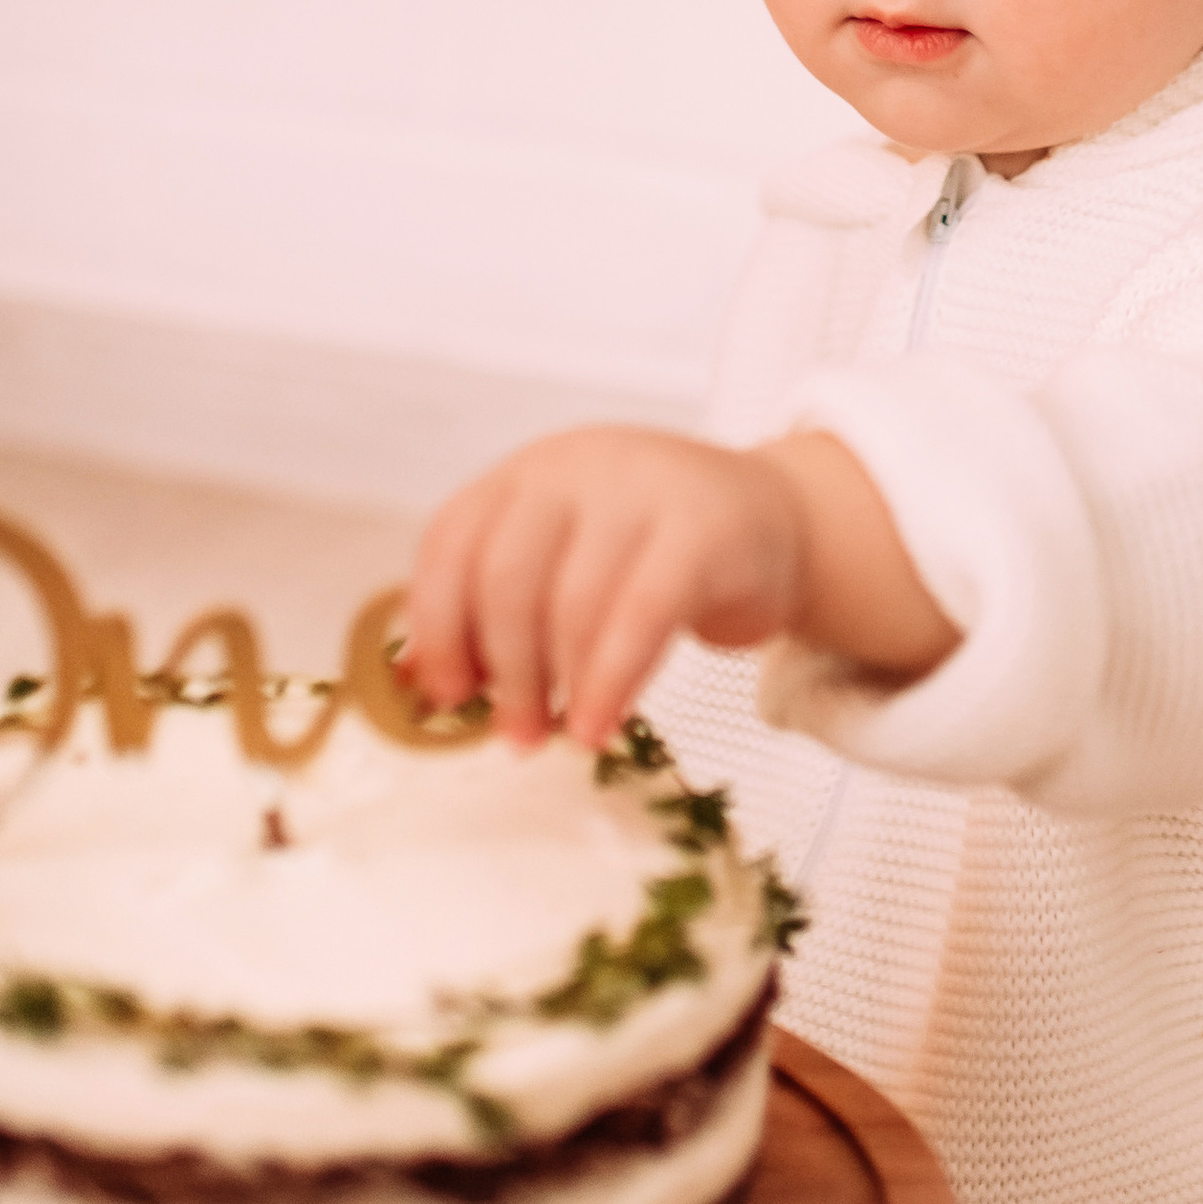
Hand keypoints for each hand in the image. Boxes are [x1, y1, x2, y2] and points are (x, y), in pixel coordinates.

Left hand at [404, 425, 955, 750]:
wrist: (777, 521)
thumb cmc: (656, 556)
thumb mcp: (570, 560)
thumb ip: (504, 607)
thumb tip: (425, 682)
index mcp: (526, 474)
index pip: (451, 542)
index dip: (438, 626)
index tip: (446, 695)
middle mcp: (575, 467)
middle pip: (504, 575)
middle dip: (501, 669)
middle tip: (514, 734)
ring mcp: (641, 490)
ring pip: (571, 599)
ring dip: (556, 685)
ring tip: (561, 736)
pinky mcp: (703, 529)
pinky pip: (641, 614)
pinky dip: (611, 681)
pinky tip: (600, 724)